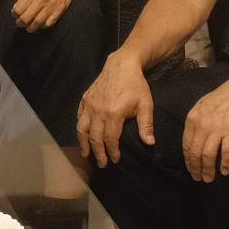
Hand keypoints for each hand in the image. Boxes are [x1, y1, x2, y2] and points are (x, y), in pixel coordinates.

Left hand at [12, 0, 71, 30]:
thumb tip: (17, 9)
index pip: (18, 10)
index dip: (15, 14)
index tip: (15, 14)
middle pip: (27, 18)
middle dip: (21, 23)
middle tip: (20, 23)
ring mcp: (51, 5)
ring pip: (38, 23)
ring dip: (31, 27)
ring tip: (29, 26)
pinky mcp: (59, 9)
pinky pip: (49, 23)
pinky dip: (43, 26)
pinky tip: (40, 23)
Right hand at [76, 51, 154, 166]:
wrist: (122, 64)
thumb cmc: (136, 85)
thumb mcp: (146, 104)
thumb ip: (146, 125)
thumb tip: (150, 143)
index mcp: (113, 114)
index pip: (110, 139)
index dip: (112, 152)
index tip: (115, 160)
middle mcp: (98, 111)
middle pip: (95, 138)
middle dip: (98, 153)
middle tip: (101, 164)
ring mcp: (90, 105)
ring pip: (82, 129)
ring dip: (83, 143)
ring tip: (86, 154)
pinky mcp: (85, 98)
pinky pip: (79, 116)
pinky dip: (80, 127)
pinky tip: (82, 134)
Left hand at [181, 73, 228, 181]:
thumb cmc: (223, 97)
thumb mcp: (203, 106)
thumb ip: (196, 121)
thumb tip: (193, 139)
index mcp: (193, 118)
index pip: (186, 144)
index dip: (187, 159)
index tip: (190, 168)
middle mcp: (202, 124)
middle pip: (195, 152)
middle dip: (195, 168)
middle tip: (198, 178)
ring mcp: (217, 128)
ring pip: (208, 155)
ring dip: (208, 169)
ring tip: (209, 178)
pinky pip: (226, 152)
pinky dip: (225, 164)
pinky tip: (225, 171)